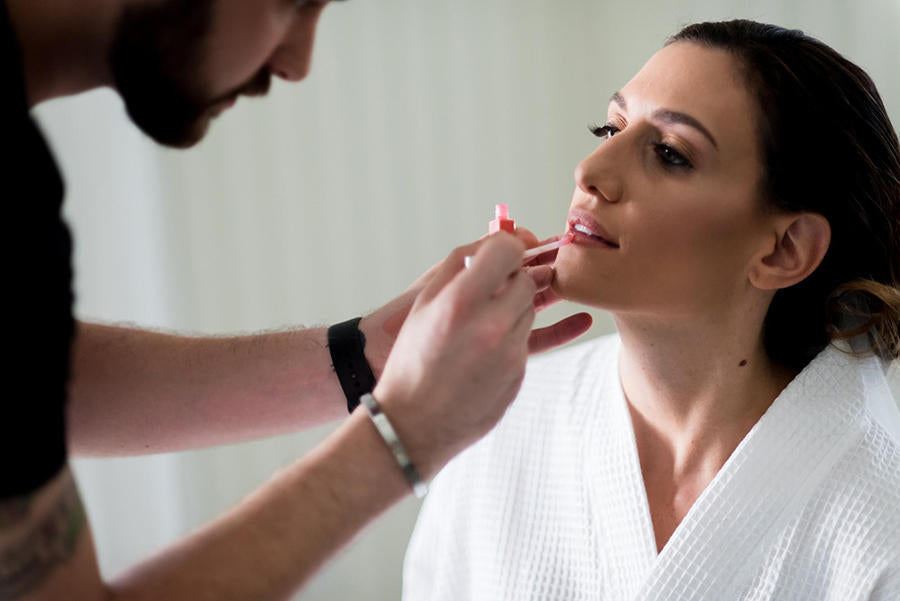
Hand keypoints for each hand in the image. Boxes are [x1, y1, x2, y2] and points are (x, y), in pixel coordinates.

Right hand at [360, 229, 591, 376]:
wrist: (413, 424)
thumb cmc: (412, 361)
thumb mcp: (423, 304)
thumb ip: (458, 266)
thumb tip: (490, 243)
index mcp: (462, 301)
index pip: (508, 250)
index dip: (506, 247)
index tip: (500, 253)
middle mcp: (491, 325)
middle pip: (526, 280)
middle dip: (511, 279)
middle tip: (489, 289)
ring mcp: (510, 353)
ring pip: (529, 311)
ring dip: (512, 309)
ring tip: (479, 325)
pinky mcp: (519, 375)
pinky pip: (525, 341)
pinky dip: (509, 338)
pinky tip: (482, 351)